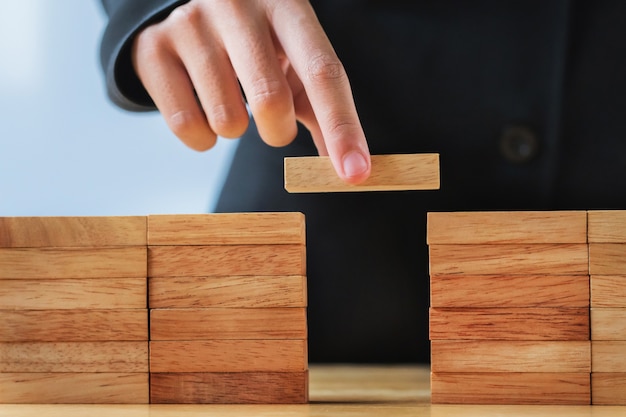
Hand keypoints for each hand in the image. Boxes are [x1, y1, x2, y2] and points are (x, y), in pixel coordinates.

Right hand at [131, 0, 370, 183]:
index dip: (342, 127)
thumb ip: (321, 107)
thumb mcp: (293, 59)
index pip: (323, 72)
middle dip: (277, 132)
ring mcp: (190, 23)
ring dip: (236, 130)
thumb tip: (348, 165)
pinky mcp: (153, 48)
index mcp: (286, 5)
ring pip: (226, 120)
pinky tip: (202, 110)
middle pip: (271, 99)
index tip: (355, 172)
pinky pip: (186, 126)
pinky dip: (202, 138)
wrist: (188, 7)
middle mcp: (237, 5)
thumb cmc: (256, 43)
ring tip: (229, 102)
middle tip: (272, 124)